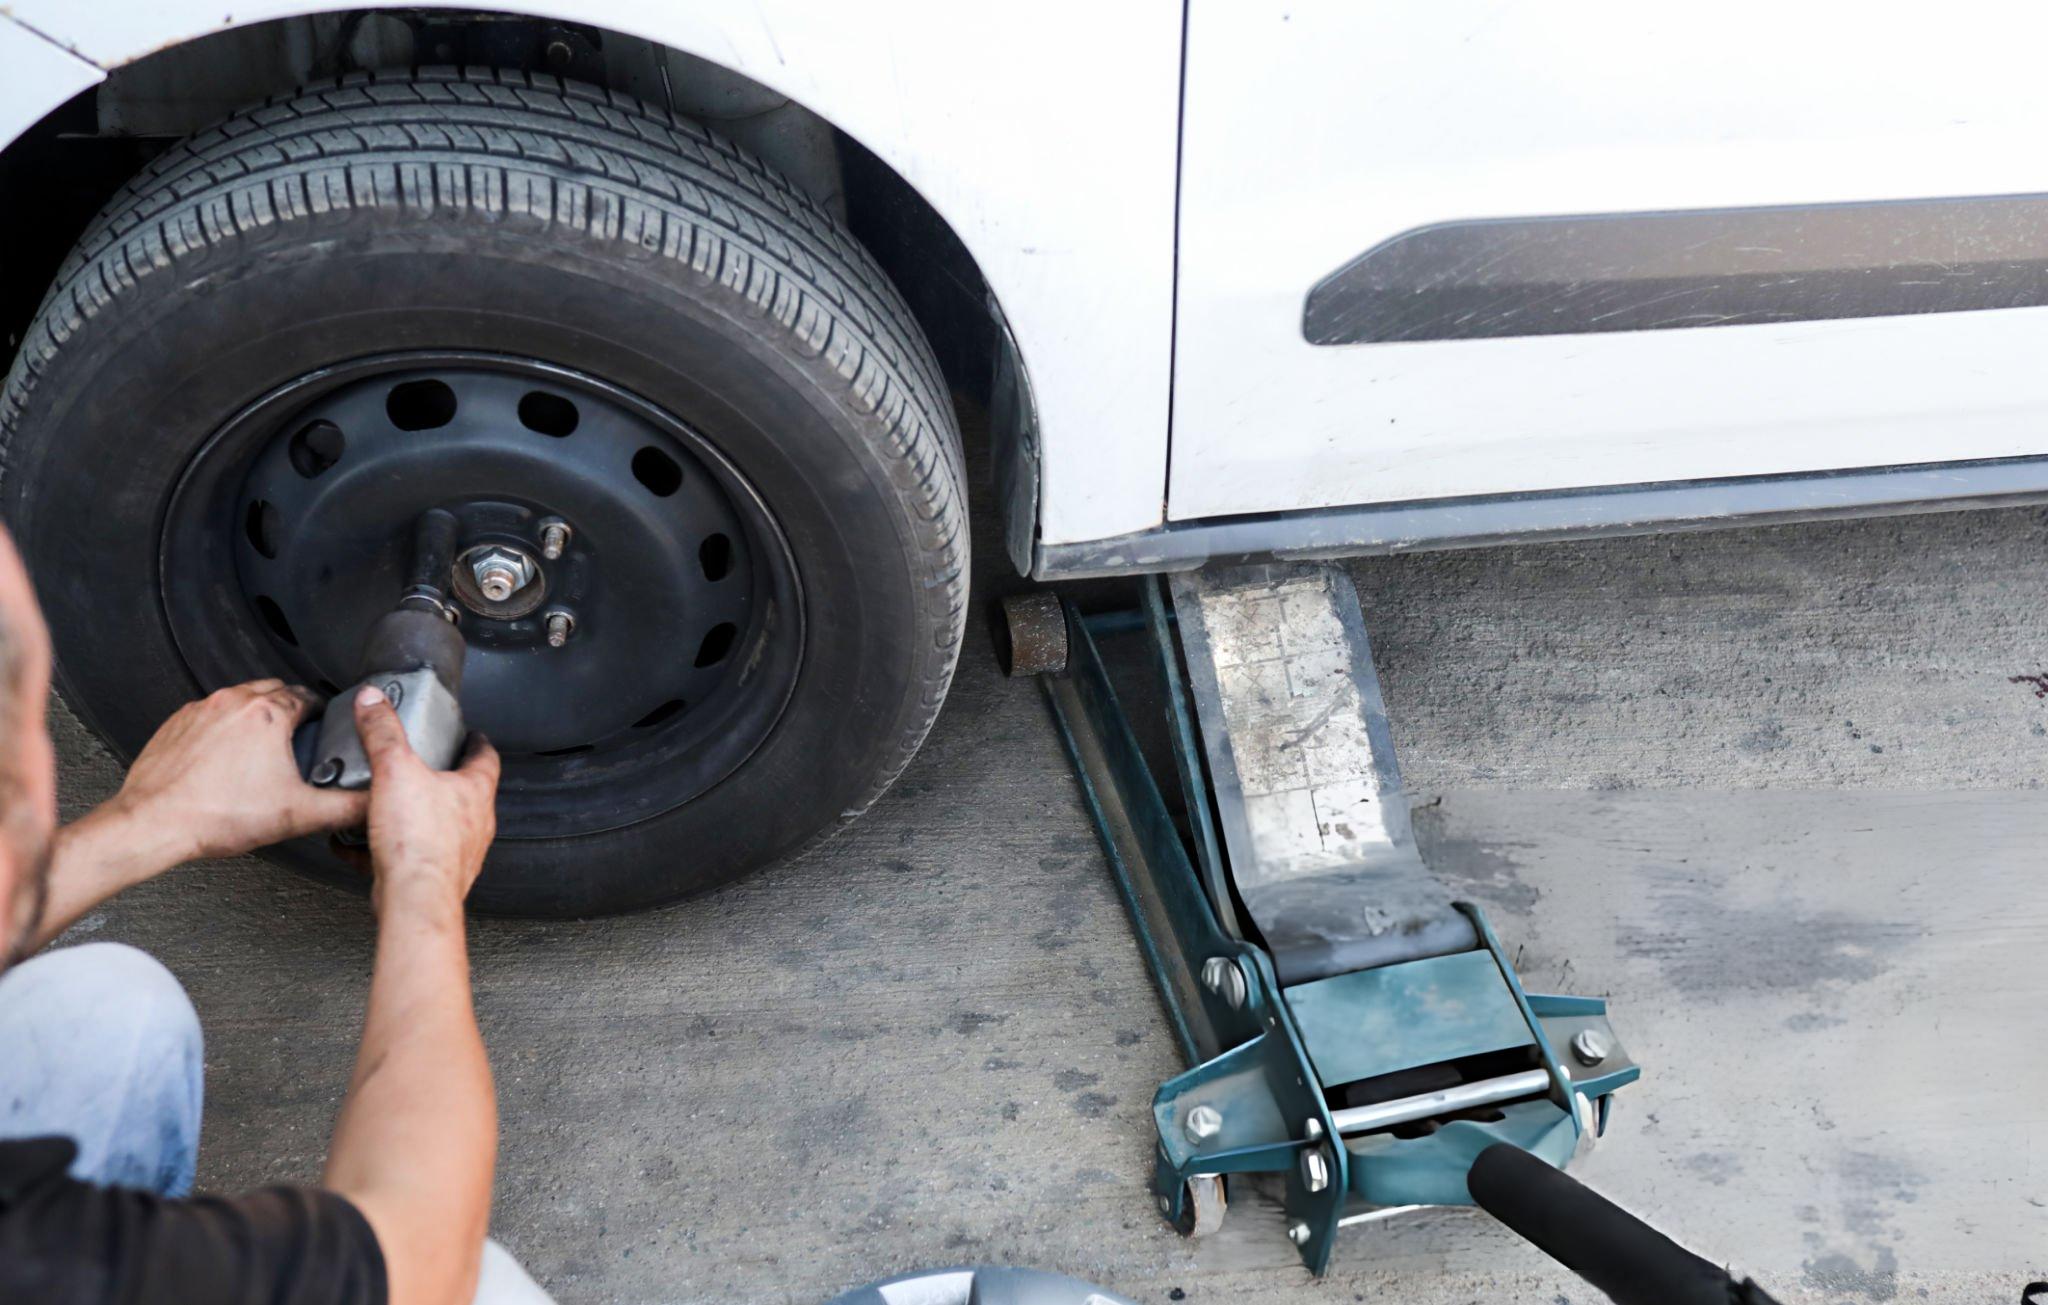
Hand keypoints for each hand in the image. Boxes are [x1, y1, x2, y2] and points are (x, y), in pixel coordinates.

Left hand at [110, 678, 368, 862]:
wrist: (154, 822)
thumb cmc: (215, 815)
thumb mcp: (299, 815)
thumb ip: (346, 807)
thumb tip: (373, 804)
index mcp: (268, 714)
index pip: (308, 697)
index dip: (321, 712)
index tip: (323, 725)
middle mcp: (234, 703)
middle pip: (274, 689)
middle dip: (289, 707)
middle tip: (297, 735)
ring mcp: (201, 710)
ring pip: (240, 699)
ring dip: (256, 714)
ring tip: (262, 746)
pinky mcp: (177, 722)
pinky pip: (210, 713)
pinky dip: (223, 727)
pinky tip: (225, 757)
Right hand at [352, 684, 498, 914]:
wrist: (415, 899)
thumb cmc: (420, 842)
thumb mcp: (395, 770)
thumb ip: (383, 732)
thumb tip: (373, 701)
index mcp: (475, 792)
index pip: (486, 758)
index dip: (477, 743)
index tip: (471, 735)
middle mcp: (474, 823)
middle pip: (464, 792)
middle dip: (442, 778)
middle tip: (422, 767)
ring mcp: (458, 852)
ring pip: (439, 826)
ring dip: (416, 815)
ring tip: (388, 805)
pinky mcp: (435, 875)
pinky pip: (412, 855)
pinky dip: (390, 847)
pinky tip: (363, 846)